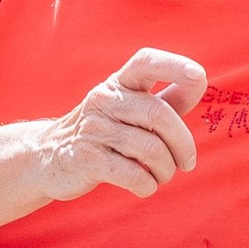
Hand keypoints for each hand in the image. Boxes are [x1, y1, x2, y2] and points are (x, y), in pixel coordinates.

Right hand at [38, 48, 205, 203]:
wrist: (50, 156)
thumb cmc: (106, 131)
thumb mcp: (132, 109)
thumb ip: (167, 99)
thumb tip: (198, 80)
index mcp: (120, 83)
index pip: (146, 62)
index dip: (174, 65)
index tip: (198, 75)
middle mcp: (104, 100)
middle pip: (158, 115)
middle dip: (183, 143)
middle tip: (187, 163)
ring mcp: (93, 128)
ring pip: (150, 149)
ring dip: (166, 170)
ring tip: (163, 175)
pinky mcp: (85, 158)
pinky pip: (133, 174)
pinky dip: (148, 185)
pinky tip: (145, 185)